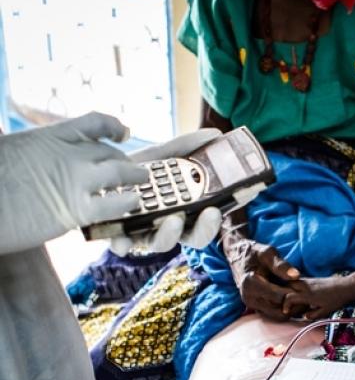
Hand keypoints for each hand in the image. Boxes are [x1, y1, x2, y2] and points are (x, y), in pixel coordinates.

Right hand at [0, 112, 147, 253]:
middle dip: (123, 160)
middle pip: (109, 151)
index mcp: (49, 136)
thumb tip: (32, 149)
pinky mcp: (75, 210)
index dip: (113, 126)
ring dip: (135, 176)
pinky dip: (128, 202)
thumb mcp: (10, 152)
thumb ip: (33, 150)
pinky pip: (114, 203)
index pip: (94, 122)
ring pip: (120, 172)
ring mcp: (74, 180)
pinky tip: (134, 203)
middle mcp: (67, 154)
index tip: (124, 132)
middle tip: (134, 170)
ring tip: (143, 181)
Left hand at [110, 128, 224, 255]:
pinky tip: (123, 236)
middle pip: (192, 238)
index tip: (235, 199)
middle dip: (203, 229)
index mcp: (184, 210)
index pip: (210, 218)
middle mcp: (168, 225)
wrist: (93, 174)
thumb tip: (216, 133)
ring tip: (171, 219)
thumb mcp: (161, 156)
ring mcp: (144, 232)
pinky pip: (122, 245)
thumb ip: (187, 147)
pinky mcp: (118, 235)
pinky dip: (123, 243)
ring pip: (162, 244)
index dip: (224, 213)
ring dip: (169, 235)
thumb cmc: (133, 172)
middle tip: (209, 214)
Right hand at [227, 240, 300, 321]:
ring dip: (292, 308)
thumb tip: (296, 276)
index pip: (278, 297)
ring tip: (300, 294)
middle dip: (294, 303)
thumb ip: (281, 264)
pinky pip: (275, 314)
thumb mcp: (267, 253)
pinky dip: (286, 308)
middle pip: (279, 310)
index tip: (303, 284)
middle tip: (305, 291)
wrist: (238, 257)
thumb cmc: (255, 253)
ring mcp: (252, 305)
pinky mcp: (256, 308)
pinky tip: (292, 296)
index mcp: (250, 284)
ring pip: (278, 315)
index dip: (293, 293)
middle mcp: (249, 298)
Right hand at [282, 276, 353, 320]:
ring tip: (292, 299)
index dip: (285, 305)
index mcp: (308, 295)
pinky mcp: (312, 279)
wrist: (346, 287)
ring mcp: (309, 281)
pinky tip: (300, 294)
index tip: (287, 312)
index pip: (289, 297)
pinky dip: (296, 286)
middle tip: (286, 303)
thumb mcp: (325, 311)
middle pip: (287, 285)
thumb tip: (304, 316)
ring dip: (289, 289)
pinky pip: (299, 281)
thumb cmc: (336, 300)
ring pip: (293, 281)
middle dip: (283, 293)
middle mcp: (306, 286)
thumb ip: (312, 315)